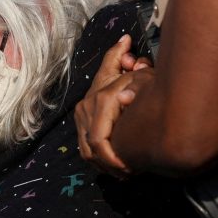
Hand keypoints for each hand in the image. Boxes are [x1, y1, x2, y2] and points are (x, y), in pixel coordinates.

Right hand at [75, 35, 152, 176]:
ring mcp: (80, 117)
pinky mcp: (80, 124)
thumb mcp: (138, 70)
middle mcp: (85, 108)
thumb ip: (134, 66)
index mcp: (100, 100)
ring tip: (125, 173)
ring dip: (105, 165)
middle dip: (111, 166)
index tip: (129, 169)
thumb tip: (128, 43)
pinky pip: (85, 150)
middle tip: (131, 174)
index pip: (98, 140)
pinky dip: (100, 161)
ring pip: (87, 152)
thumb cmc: (132, 73)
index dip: (113, 159)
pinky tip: (117, 168)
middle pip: (93, 150)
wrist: (118, 73)